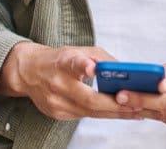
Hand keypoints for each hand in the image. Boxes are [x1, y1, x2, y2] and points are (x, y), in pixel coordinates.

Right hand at [0, 42, 137, 120]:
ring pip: (90, 112)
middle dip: (115, 104)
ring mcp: (56, 102)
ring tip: (137, 111)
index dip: (83, 66)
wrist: (28, 72)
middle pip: (88, 99)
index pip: (73, 64)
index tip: (92, 67)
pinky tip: (119, 113)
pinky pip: (85, 116)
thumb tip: (127, 71)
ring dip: (115, 113)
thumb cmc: (58, 60)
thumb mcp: (79, 50)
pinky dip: (104, 114)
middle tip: (137, 104)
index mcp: (63, 62)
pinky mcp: (57, 114)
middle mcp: (57, 83)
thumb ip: (102, 59)